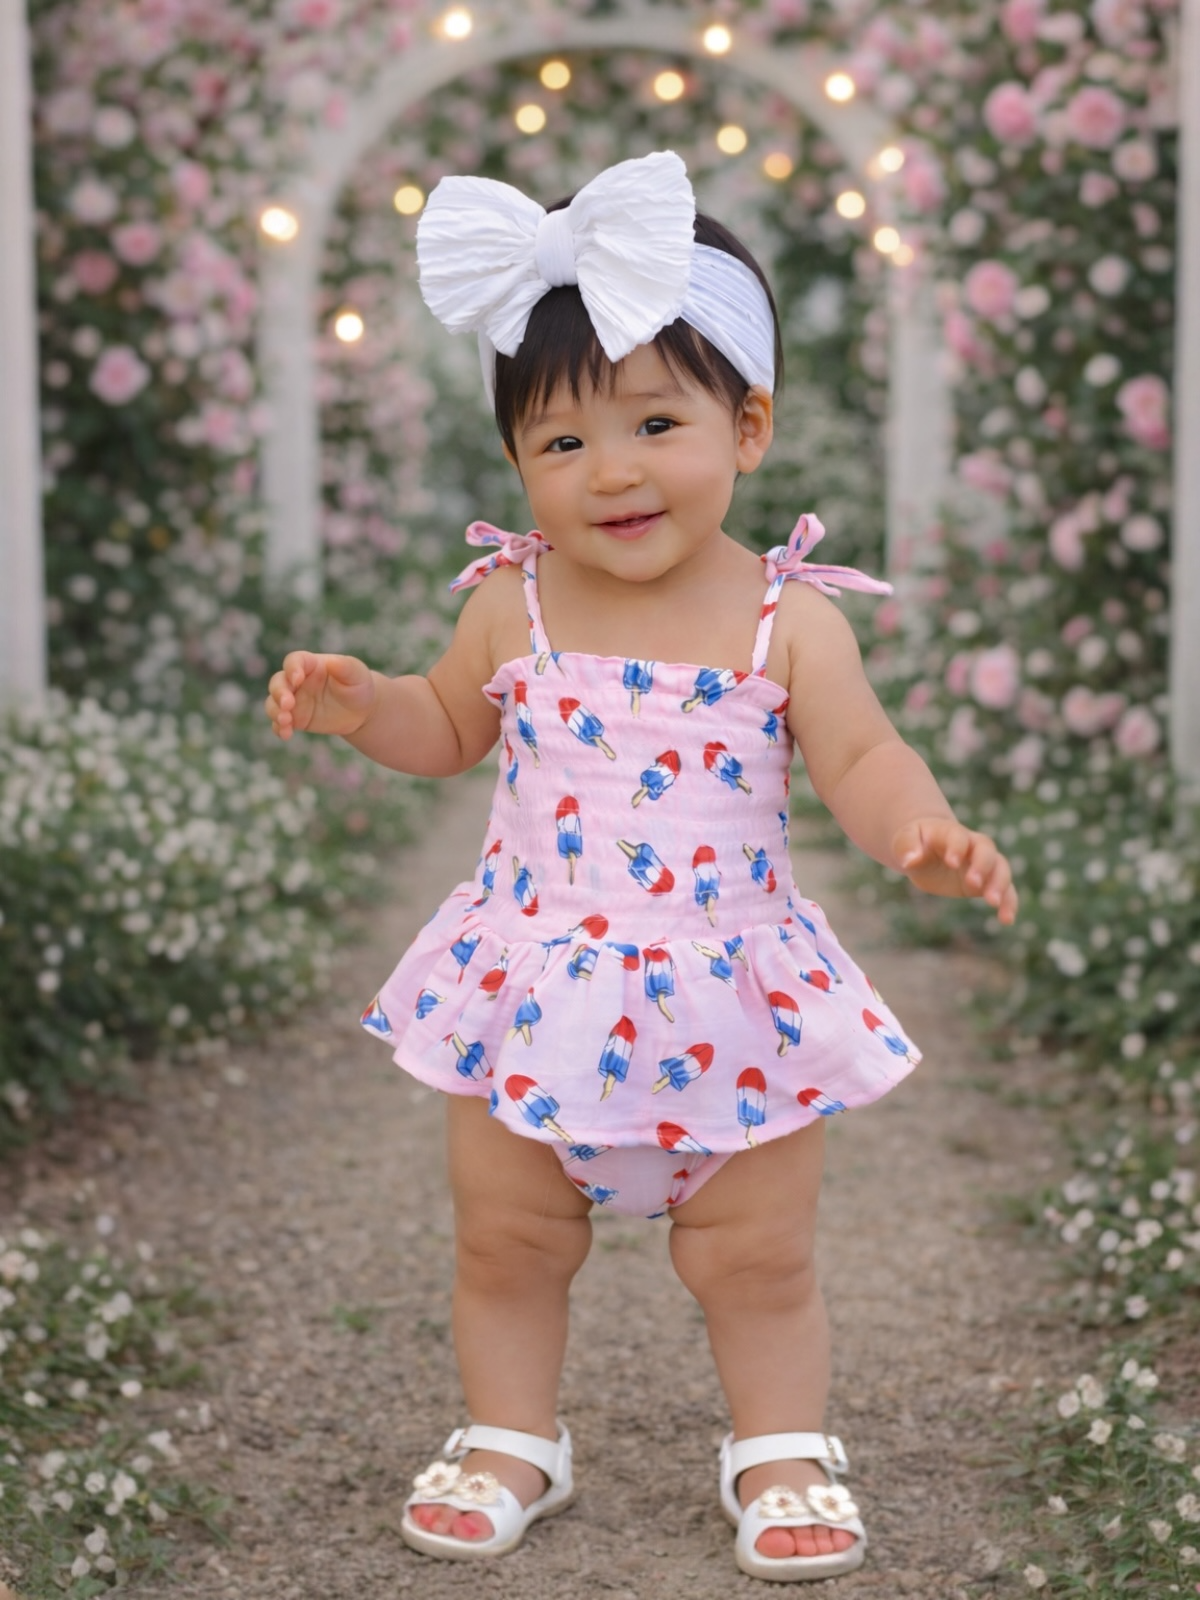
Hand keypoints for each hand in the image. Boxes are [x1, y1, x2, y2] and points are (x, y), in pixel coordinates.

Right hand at [264, 651, 376, 740]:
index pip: (294, 661)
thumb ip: (345, 667)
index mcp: (311, 665)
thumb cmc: (358, 686)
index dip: (292, 668)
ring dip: (275, 711)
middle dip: (279, 692)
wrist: (361, 711)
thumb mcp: (357, 674)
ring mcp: (294, 701)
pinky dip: (279, 728)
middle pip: (278, 682)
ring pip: (274, 703)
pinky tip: (286, 734)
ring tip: (286, 721)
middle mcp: (297, 682)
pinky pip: (280, 723)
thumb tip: (332, 662)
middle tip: (288, 704)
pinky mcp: (296, 719)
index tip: (297, 679)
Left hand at [891, 817, 1017, 924]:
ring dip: (1000, 885)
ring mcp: (983, 863)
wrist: (926, 849)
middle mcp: (973, 845)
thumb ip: (906, 847)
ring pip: (1001, 868)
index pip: (959, 836)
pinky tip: (1007, 920)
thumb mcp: (904, 840)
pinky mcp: (987, 882)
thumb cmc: (915, 842)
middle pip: (986, 850)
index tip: (951, 863)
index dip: (957, 848)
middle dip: (983, 866)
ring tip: (994, 903)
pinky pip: (1005, 890)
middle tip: (974, 885)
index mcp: (951, 832)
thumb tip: (910, 860)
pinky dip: (1009, 903)